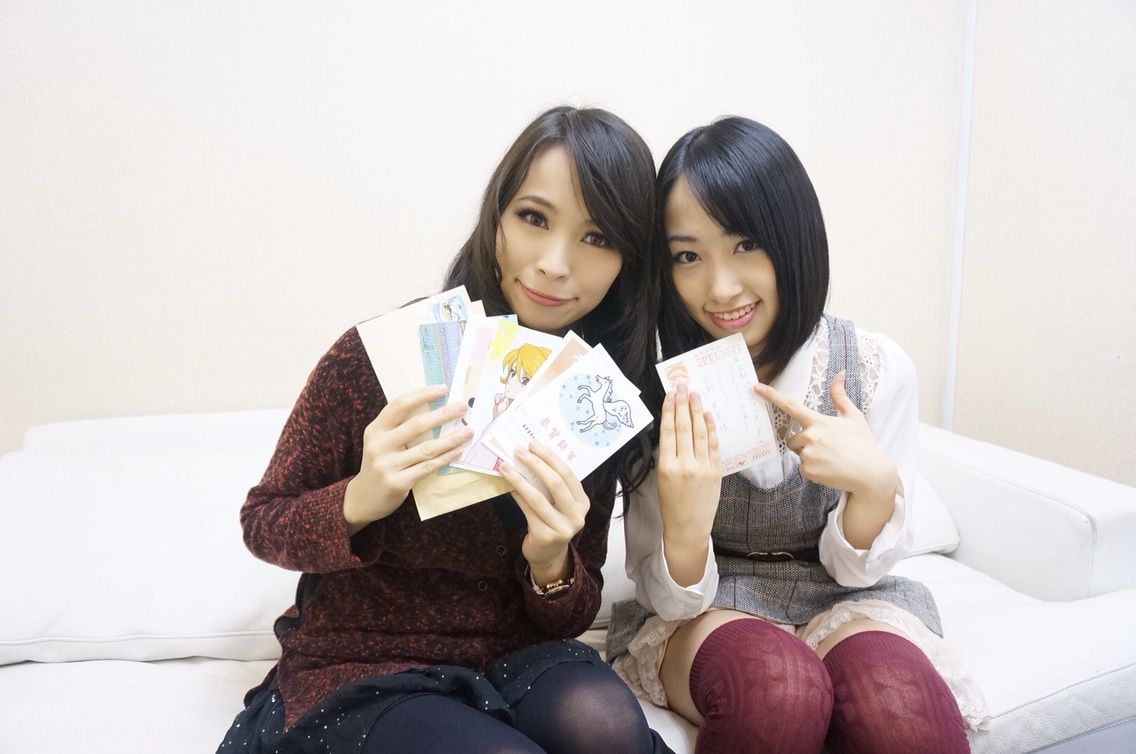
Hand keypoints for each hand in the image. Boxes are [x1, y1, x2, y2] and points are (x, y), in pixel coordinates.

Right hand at [344, 385, 472, 530]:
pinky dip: (445, 458)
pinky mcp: (397, 483)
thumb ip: (400, 427)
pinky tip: (458, 451)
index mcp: (375, 429)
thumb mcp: (381, 441)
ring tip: (469, 431)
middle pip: (417, 424)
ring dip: (451, 439)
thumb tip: (436, 409)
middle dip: (443, 413)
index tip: (443, 388)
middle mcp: (379, 445)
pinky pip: (427, 467)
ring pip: (426, 448)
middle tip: (464, 406)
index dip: (422, 395)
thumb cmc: (380, 464)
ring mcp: (387, 465)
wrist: (363, 498)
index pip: (400, 405)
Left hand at [499, 441, 589, 584]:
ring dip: (520, 479)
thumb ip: (551, 485)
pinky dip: (516, 495)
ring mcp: (563, 527)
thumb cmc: (552, 522)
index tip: (533, 444)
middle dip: (536, 464)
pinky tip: (507, 485)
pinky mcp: (546, 536)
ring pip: (538, 497)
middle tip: (520, 451)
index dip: (550, 457)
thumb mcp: (558, 504)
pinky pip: (527, 510)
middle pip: (556, 483)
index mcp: (583, 502)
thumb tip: (529, 456)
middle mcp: (577, 515)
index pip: (567, 474)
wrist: (548, 554)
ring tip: (505, 467)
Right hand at [657, 382, 720, 539]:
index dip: (670, 410)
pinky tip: (707, 415)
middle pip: (684, 427)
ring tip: (695, 395)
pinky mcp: (716, 472)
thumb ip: (669, 455)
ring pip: (699, 433)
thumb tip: (674, 429)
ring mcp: (703, 468)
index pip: (669, 431)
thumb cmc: (671, 505)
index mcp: (667, 467)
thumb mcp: (662, 479)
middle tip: (683, 386)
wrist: (688, 528)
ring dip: (697, 411)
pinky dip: (710, 428)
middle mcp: (685, 465)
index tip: (670, 394)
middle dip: (683, 404)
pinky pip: (713, 445)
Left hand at [754, 371, 896, 498]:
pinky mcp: (809, 471)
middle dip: (804, 443)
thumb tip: (839, 373)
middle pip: (793, 439)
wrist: (871, 473)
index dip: (771, 396)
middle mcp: (810, 437)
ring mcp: (809, 455)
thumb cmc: (863, 444)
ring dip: (809, 457)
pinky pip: (803, 469)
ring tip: (831, 459)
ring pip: (799, 454)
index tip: (756, 387)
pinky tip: (830, 469)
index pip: (791, 406)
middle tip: (826, 448)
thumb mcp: (853, 417)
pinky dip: (813, 470)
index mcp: (819, 422)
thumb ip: (840, 396)